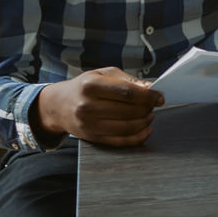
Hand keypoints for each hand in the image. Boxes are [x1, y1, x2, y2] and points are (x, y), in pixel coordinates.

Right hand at [32, 67, 162, 146]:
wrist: (58, 105)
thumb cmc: (84, 87)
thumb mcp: (104, 74)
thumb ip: (128, 80)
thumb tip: (149, 88)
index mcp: (91, 86)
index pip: (127, 93)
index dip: (148, 96)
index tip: (159, 97)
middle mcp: (87, 106)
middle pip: (128, 111)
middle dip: (147, 109)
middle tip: (154, 106)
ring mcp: (88, 125)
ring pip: (126, 128)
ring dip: (144, 123)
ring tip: (149, 115)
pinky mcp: (92, 138)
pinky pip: (119, 142)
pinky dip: (137, 138)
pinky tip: (145, 130)